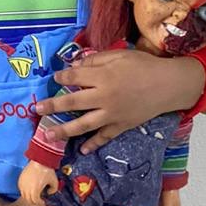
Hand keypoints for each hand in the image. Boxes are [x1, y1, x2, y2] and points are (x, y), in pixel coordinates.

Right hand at [18, 159, 58, 204]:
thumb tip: (48, 192)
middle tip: (38, 199)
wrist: (40, 160)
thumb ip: (53, 190)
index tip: (43, 201)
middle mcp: (26, 189)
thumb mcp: (54, 182)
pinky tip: (30, 188)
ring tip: (34, 194)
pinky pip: (21, 188)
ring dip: (29, 196)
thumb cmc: (47, 171)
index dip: (39, 202)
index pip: (35, 201)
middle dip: (34, 201)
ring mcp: (22, 184)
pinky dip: (24, 190)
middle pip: (28, 199)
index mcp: (34, 191)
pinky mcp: (20, 179)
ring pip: (23, 195)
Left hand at [33, 51, 205, 152]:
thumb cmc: (144, 66)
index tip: (55, 78)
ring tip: (49, 135)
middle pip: (73, 102)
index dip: (62, 77)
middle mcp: (104, 97)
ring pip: (83, 124)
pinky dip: (93, 144)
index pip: (75, 77)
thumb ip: (96, 60)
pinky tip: (82, 149)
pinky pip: (104, 137)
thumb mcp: (120, 55)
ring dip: (64, 130)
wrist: (168, 85)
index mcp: (103, 76)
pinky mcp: (121, 126)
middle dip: (53, 106)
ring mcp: (112, 114)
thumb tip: (75, 67)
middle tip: (37, 110)